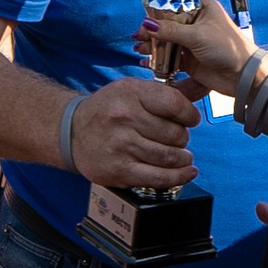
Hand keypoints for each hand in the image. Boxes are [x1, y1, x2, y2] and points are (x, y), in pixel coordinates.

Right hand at [70, 76, 200, 190]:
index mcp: (130, 94)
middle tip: (177, 139)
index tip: (191, 120)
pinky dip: (178, 177)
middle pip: (175, 134)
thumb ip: (160, 94)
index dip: (190, 115)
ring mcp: (122, 146)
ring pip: (170, 157)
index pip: (175, 104)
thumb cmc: (105, 110)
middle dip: (183, 138)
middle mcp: (125, 119)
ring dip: (182, 158)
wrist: (72, 132)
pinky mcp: (120, 170)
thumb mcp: (129, 90)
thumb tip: (195, 100)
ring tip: (181, 156)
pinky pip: (158, 177)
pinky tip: (186, 173)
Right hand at [136, 0, 250, 98]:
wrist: (243, 76)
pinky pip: (168, 56)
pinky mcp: (189, 58)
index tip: (146, 14)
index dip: (159, 6)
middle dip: (151, 28)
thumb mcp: (198, 36)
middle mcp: (195, 22)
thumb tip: (147, 25)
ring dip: (152, 44)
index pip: (176, 0)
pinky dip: (157, 58)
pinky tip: (146, 61)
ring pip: (166, 39)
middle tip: (139, 35)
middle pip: (167, 21)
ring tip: (140, 49)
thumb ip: (171, 30)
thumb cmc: (230, 48)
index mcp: (202, 7)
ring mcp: (191, 40)